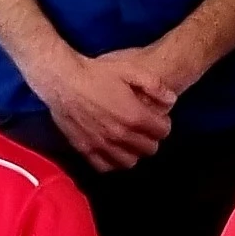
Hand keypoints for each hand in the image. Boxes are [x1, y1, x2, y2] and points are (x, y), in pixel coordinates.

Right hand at [35, 49, 175, 170]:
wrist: (63, 80)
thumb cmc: (96, 73)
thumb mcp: (130, 69)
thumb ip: (155, 85)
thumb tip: (171, 100)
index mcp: (135, 116)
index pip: (163, 132)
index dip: (163, 123)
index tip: (156, 116)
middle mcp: (120, 135)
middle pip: (149, 149)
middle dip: (151, 138)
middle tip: (143, 127)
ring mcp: (102, 145)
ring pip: (130, 161)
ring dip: (133, 151)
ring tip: (128, 139)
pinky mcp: (85, 149)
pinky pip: (105, 166)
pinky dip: (112, 160)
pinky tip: (111, 148)